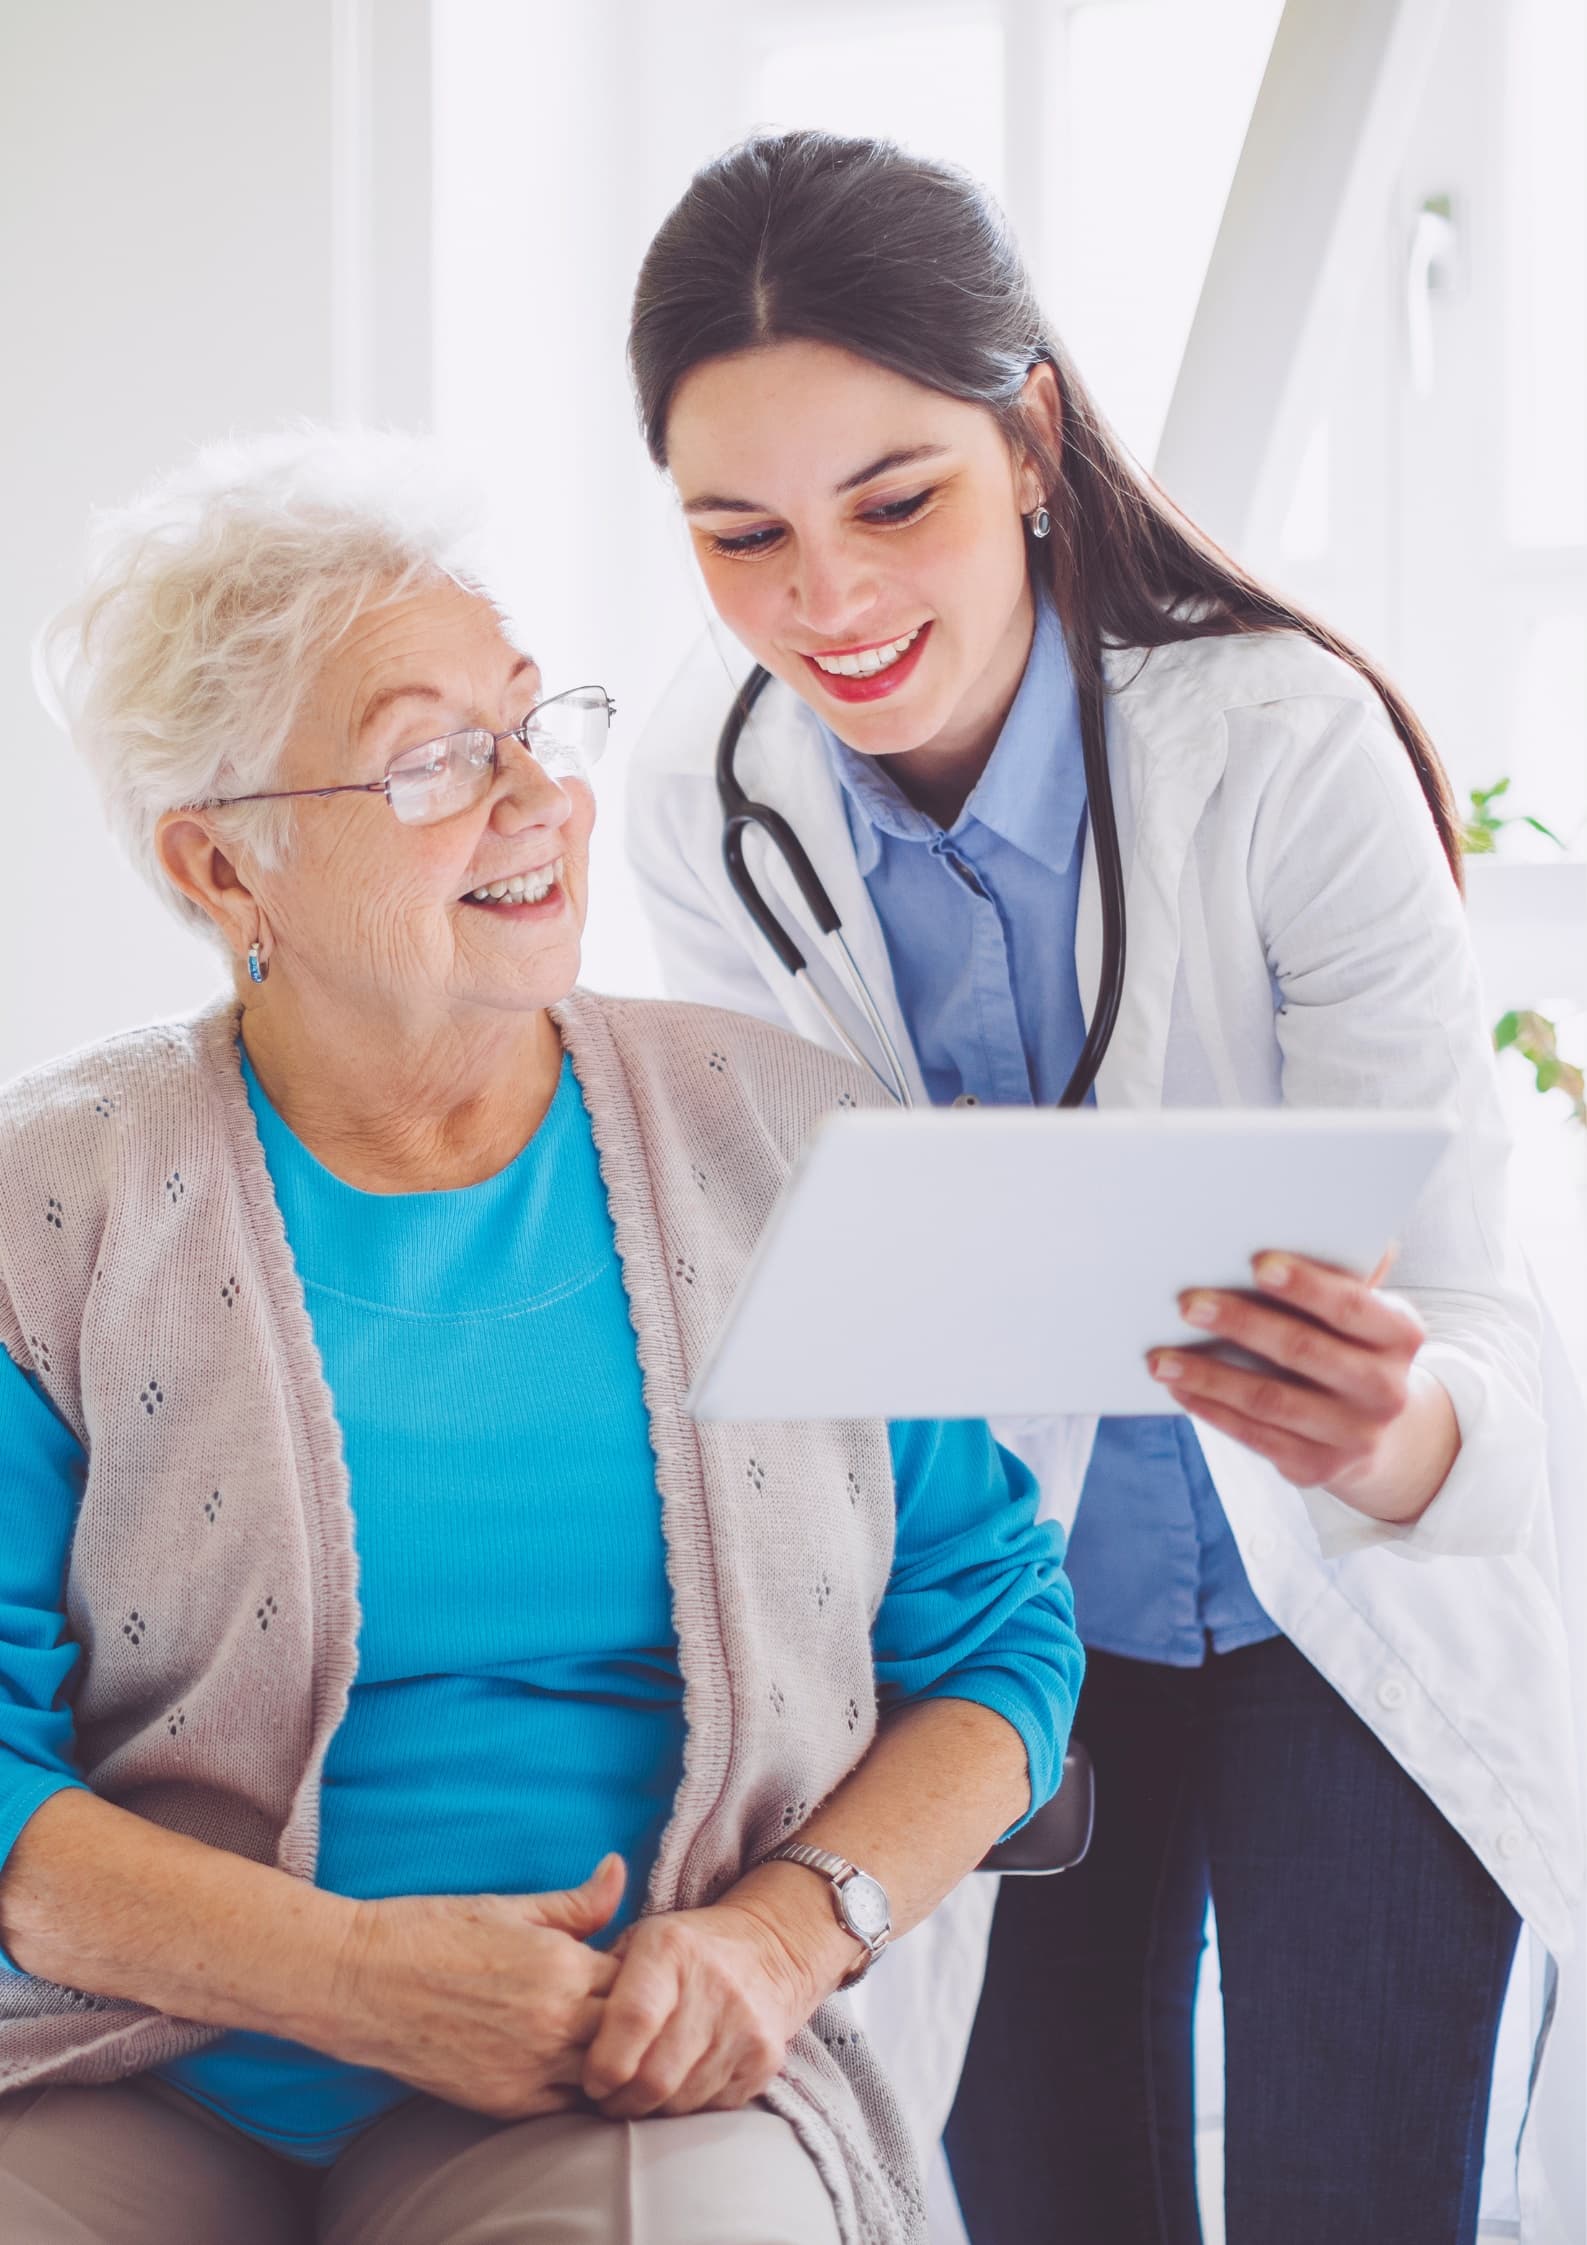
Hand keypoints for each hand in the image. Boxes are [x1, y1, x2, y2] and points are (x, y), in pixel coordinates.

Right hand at [324, 1854, 626, 2120]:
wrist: (361, 1983)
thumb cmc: (431, 1932)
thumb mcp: (509, 1906)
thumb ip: (575, 1902)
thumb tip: (619, 1870)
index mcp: (562, 1966)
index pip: (638, 1979)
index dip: (640, 1972)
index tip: (631, 1965)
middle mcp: (555, 2022)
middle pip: (630, 2030)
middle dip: (634, 2018)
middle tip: (624, 2004)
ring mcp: (531, 2069)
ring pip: (605, 2075)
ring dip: (611, 2057)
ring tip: (601, 2037)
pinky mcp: (505, 2103)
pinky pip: (567, 2107)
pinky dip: (579, 2091)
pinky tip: (573, 2068)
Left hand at [580, 1889, 825, 2119]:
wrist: (767, 1949)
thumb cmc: (682, 1952)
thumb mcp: (639, 1940)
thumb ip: (598, 1977)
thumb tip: (557, 2025)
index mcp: (671, 1948)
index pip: (633, 2019)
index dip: (605, 2062)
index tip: (590, 2080)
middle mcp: (713, 1984)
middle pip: (655, 2075)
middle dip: (620, 2100)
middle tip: (604, 2099)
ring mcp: (744, 2024)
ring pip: (681, 2100)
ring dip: (649, 2109)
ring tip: (634, 2095)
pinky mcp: (764, 2057)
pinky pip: (710, 2107)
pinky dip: (684, 2106)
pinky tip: (673, 2087)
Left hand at [1146, 1250, 1451, 1515]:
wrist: (1381, 1434)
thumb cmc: (1352, 1347)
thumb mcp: (1365, 1314)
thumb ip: (1343, 1274)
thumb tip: (1303, 1213)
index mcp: (1401, 1335)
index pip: (1351, 1305)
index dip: (1305, 1285)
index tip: (1256, 1264)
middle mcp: (1386, 1389)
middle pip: (1303, 1351)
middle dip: (1241, 1324)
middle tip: (1187, 1304)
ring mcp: (1353, 1435)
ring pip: (1269, 1400)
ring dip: (1208, 1375)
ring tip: (1160, 1357)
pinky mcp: (1317, 1467)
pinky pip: (1255, 1436)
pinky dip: (1211, 1410)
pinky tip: (1179, 1388)